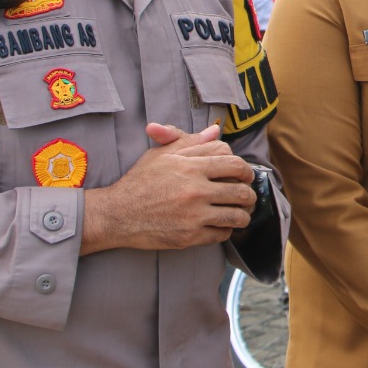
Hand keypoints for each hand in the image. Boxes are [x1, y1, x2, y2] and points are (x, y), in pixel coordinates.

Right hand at [80, 123, 255, 254]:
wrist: (117, 214)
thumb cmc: (139, 182)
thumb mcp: (161, 155)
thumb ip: (190, 142)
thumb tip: (214, 131)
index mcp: (191, 167)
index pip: (235, 165)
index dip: (246, 170)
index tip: (245, 176)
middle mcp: (196, 190)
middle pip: (242, 192)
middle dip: (249, 195)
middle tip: (246, 197)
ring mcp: (194, 215)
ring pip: (237, 216)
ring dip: (243, 215)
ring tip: (239, 213)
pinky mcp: (190, 236)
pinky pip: (223, 234)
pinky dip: (226, 230)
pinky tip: (221, 225)